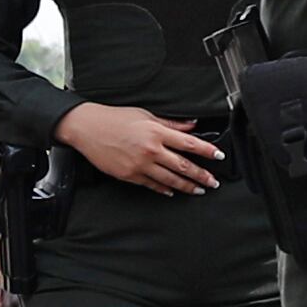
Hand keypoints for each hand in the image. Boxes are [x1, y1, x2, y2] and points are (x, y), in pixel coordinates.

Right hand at [59, 100, 223, 194]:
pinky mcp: (129, 175)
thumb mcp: (145, 115)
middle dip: (202, 175)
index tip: (219, 157)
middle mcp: (151, 149)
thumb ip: (170, 123)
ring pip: (170, 179)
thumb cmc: (114, 118)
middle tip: (213, 182)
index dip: (207, 151)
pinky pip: (152, 185)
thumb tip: (191, 125)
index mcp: (156, 132)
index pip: (189, 143)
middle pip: (183, 165)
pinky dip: (164, 189)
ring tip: (198, 190)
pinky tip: (172, 191)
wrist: (87, 128)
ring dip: (186, 186)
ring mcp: (140, 164)